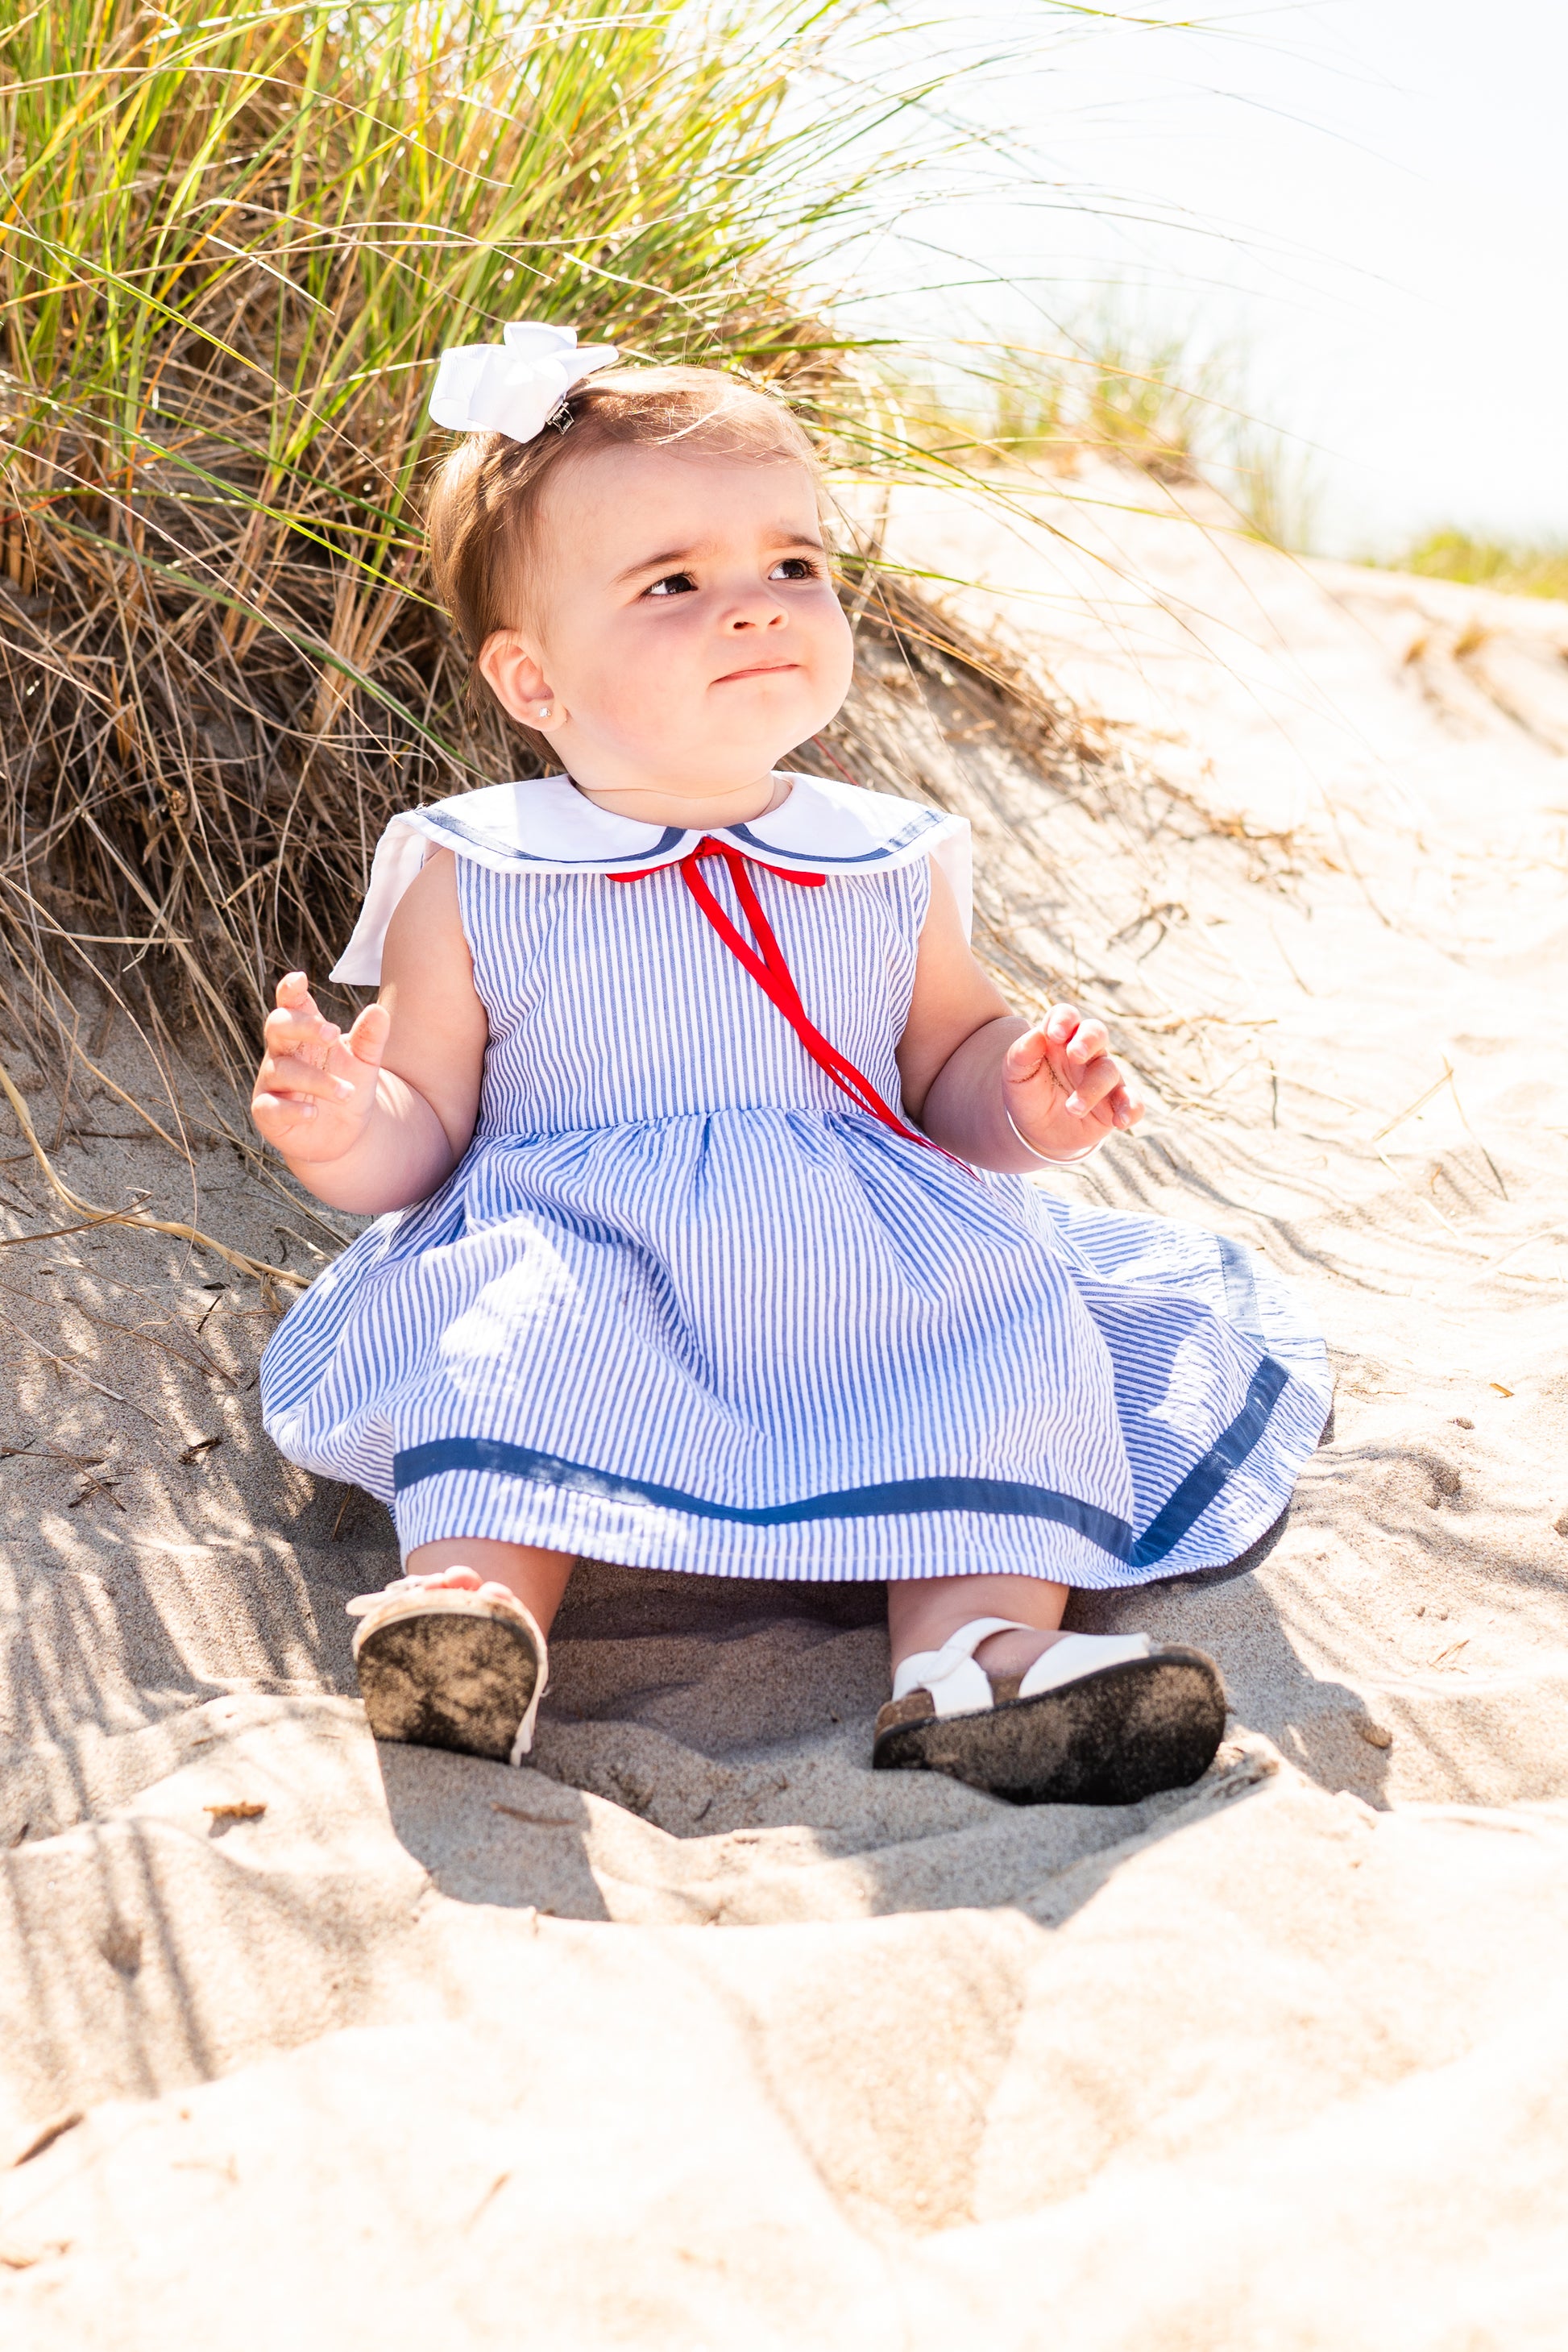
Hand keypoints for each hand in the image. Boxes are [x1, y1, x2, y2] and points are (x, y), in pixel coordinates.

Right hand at [251, 970, 390, 1165]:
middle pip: (278, 1027)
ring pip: (282, 1070)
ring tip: (347, 1092)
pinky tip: (313, 1113)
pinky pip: (270, 1107)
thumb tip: (379, 1011)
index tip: (299, 979)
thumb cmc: (347, 1088)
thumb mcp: (364, 1063)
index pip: (291, 1006)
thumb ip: (370, 1038)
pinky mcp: (268, 1114)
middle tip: (333, 1034)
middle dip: (302, 1026)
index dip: (290, 991)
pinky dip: (291, 1109)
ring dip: (316, 1080)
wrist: (345, 1136)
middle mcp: (282, 1054)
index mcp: (303, 1035)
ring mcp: (272, 1083)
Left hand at [1002, 1003, 1143, 1161]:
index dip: (1064, 1019)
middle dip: (1088, 1039)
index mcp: (1059, 1039)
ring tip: (1072, 1109)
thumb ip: (1021, 1054)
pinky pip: (1132, 1101)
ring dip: (1092, 1089)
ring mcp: (1102, 1077)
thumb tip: (1036, 1035)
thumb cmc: (1027, 1094)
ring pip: (1109, 1070)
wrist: (1036, 1130)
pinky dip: (1131, 1108)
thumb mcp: (1015, 1075)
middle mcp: (1085, 1053)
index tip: (1054, 1034)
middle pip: (1096, 1032)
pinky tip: (1120, 1121)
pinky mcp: (1115, 1103)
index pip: (1066, 1016)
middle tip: (1074, 1055)